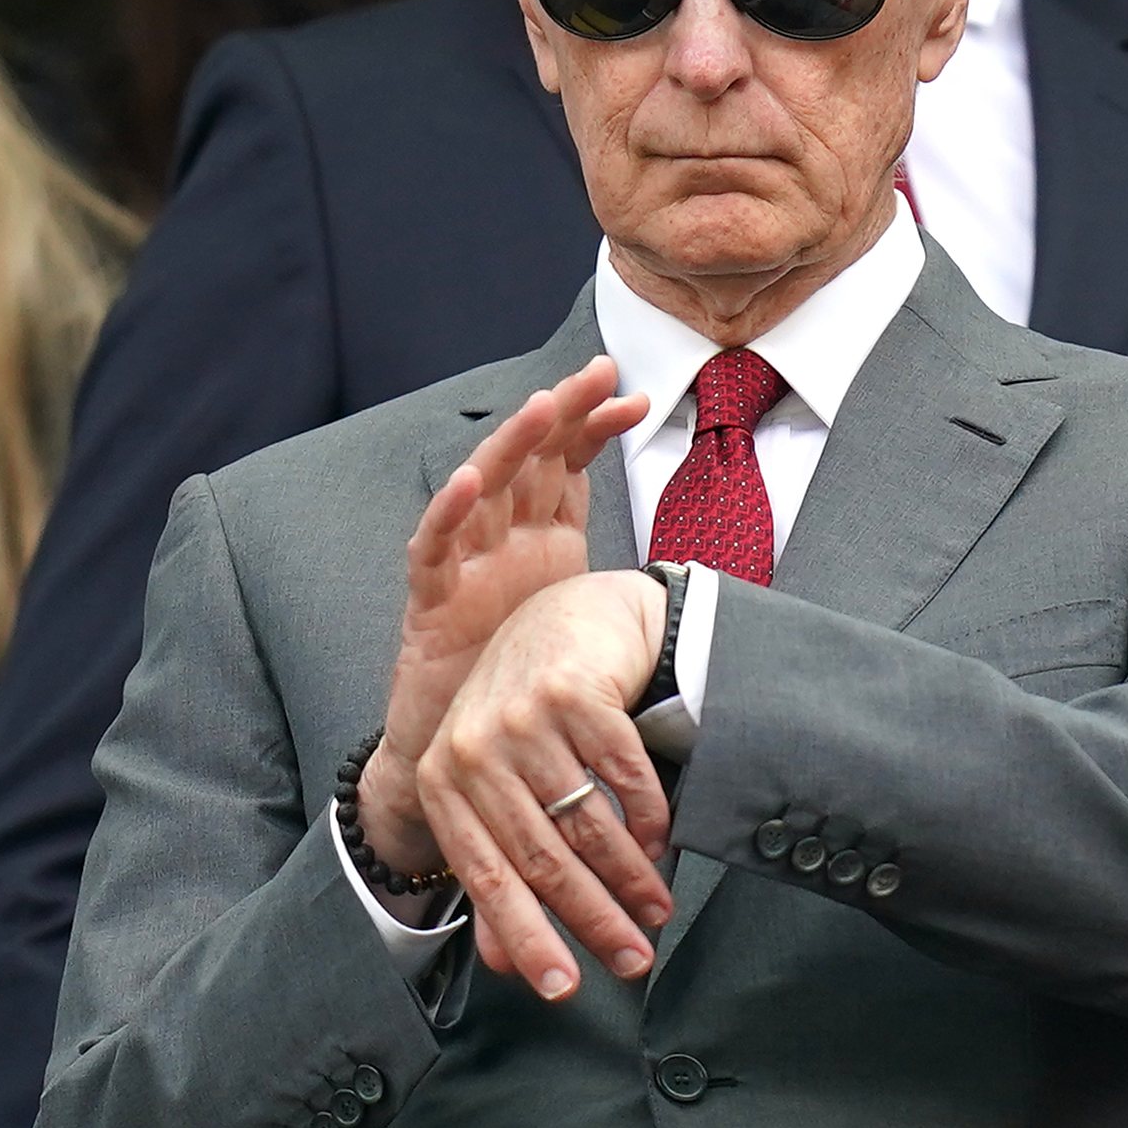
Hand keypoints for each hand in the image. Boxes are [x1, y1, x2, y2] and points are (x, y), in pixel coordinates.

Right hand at [357, 358, 647, 877]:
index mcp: (542, 541)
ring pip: (483, 487)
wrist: (465, 756)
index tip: (640, 400)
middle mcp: (503, 541)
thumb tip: (697, 577)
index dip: (597, 427)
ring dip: (512, 445)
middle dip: (565, 412)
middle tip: (601, 371)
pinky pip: (434, 550)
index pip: (569, 464)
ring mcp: (464, 566)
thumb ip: (625, 588)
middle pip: (532, 459)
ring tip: (541, 408)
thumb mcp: (584, 622)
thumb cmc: (524, 685)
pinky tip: (471, 483)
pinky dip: (448, 514)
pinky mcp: (430, 602)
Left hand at [415, 570, 671, 999]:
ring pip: (587, 825)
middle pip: (542, 859)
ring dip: (629, 879)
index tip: (564, 988)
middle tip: (631, 962)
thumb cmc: (524, 712)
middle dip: (594, 921)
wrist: (565, 618)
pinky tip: (660, 844)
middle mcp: (474, 749)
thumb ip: (496, 864)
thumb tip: (505, 961)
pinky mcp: (573, 691)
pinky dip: (648, 819)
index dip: (528, 940)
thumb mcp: (493, 785)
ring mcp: (523, 718)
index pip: (487, 879)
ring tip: (656, 911)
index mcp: (443, 782)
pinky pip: (623, 778)